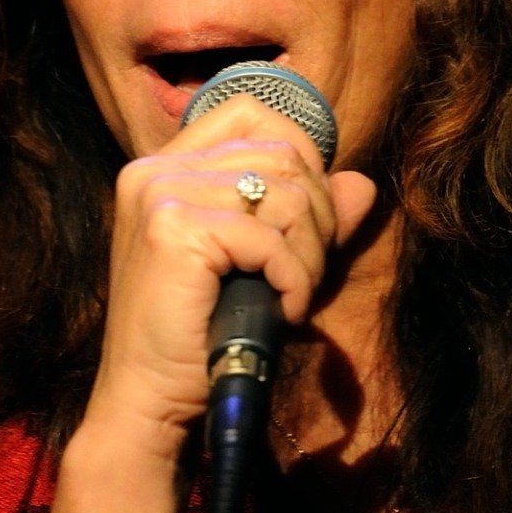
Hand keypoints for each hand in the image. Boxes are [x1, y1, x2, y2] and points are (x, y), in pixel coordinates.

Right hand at [76, 93, 378, 463]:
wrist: (150, 401)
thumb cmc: (204, 334)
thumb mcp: (265, 264)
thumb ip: (309, 218)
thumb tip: (362, 183)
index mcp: (165, 166)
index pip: (250, 111)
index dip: (300, 151)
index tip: (308, 213)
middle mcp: (155, 169)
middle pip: (281, 152)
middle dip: (317, 215)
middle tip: (305, 273)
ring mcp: (160, 195)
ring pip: (285, 193)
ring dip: (310, 252)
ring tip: (294, 294)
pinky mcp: (173, 230)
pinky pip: (271, 237)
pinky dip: (294, 278)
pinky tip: (284, 311)